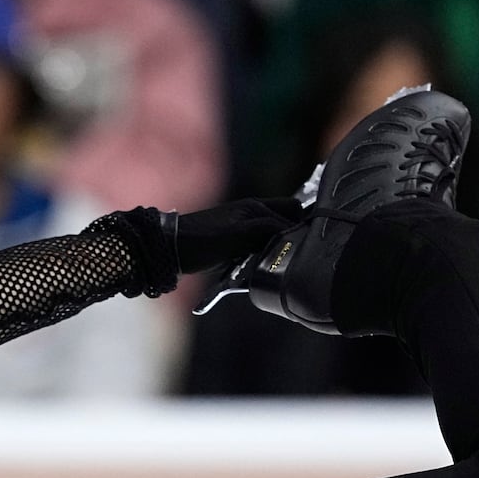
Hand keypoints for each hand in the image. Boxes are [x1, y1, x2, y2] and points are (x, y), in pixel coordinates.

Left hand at [173, 196, 302, 273]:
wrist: (172, 249)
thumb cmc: (202, 239)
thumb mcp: (238, 233)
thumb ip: (266, 229)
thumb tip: (292, 231)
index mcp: (256, 208)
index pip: (293, 209)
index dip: (301, 223)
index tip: (306, 241)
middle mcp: (253, 216)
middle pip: (285, 224)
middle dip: (291, 237)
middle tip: (295, 254)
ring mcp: (245, 231)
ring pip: (273, 239)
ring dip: (277, 250)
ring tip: (281, 264)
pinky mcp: (237, 246)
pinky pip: (260, 250)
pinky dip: (264, 258)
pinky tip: (264, 269)